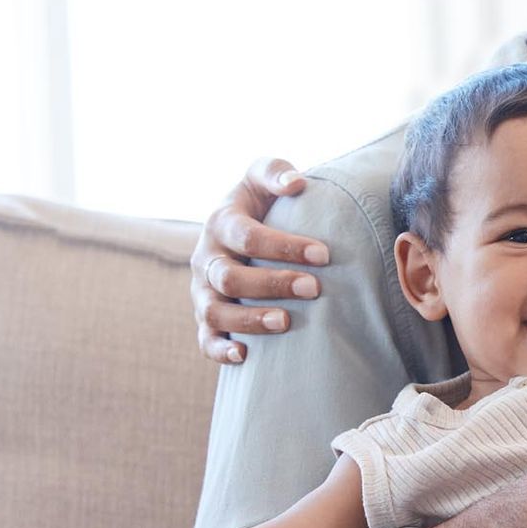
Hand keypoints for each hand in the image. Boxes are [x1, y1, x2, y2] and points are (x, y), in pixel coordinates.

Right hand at [191, 157, 331, 364]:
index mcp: (220, 223)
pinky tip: (245, 356)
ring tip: (286, 323)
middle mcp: (206, 258)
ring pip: (215, 311)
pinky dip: (220, 350)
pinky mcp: (206, 316)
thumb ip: (276, 171)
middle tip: (314, 288)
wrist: (243, 227)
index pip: (248, 236)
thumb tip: (296, 182)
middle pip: (230, 277)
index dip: (284, 246)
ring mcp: (202, 290)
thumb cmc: (262, 201)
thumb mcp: (263, 176)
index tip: (324, 254)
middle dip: (272, 284)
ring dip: (249, 320)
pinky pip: (205, 339)